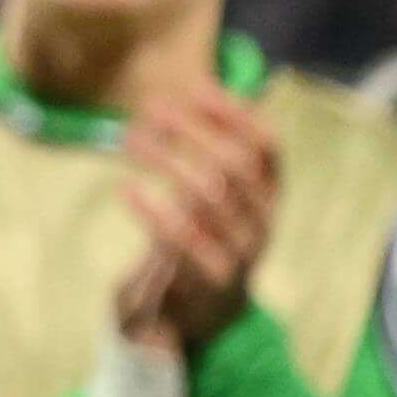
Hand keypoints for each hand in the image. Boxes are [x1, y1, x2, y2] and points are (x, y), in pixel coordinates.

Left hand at [119, 92, 276, 353]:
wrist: (210, 310)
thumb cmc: (208, 234)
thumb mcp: (222, 191)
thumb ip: (218, 147)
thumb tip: (202, 86)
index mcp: (270, 194)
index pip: (267, 146)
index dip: (235, 114)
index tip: (195, 88)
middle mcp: (265, 218)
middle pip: (236, 164)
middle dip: (192, 130)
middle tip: (149, 108)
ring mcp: (245, 249)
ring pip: (210, 195)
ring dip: (166, 160)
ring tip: (128, 138)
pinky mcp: (216, 277)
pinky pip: (185, 238)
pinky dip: (152, 210)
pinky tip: (125, 187)